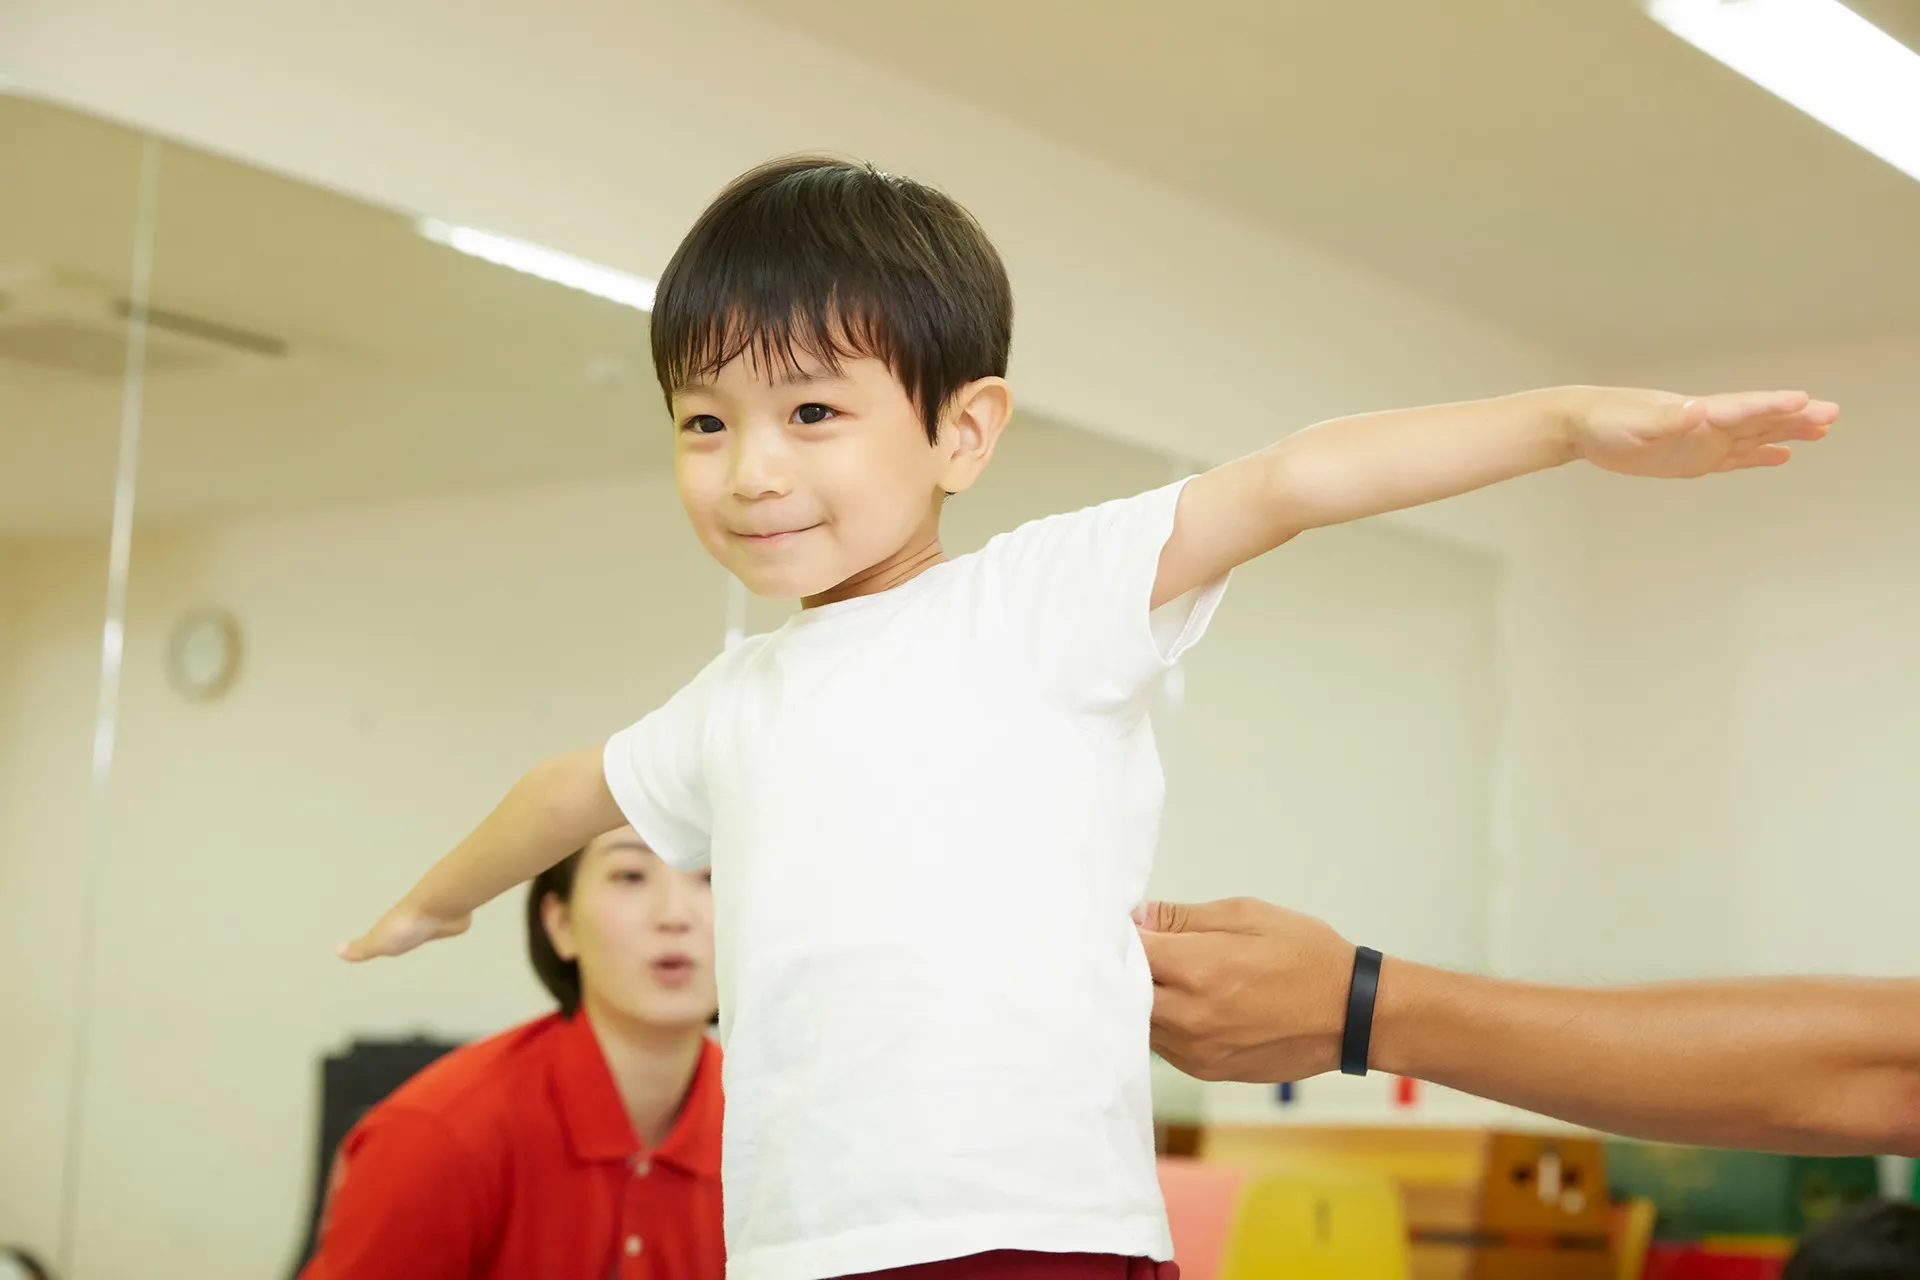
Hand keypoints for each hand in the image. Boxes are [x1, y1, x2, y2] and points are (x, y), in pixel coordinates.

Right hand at [338, 898, 470, 961]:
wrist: (440, 905)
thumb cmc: (407, 924)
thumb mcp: (378, 940)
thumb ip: (361, 948)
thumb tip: (337, 951)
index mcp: (393, 928)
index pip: (385, 938)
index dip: (382, 942)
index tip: (379, 946)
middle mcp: (412, 923)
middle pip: (406, 931)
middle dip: (403, 934)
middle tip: (402, 940)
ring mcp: (432, 920)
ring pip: (427, 926)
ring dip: (426, 928)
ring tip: (424, 932)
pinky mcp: (452, 921)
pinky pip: (447, 923)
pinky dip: (447, 925)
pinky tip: (447, 927)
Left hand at [1135, 897, 1352, 1082]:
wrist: (1352, 1015)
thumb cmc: (1305, 955)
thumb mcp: (1247, 915)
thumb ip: (1183, 918)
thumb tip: (1137, 917)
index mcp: (1198, 969)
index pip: (1129, 952)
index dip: (1121, 934)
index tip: (1126, 924)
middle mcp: (1190, 1016)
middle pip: (1123, 993)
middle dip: (1125, 968)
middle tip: (1140, 948)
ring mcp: (1196, 1050)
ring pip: (1138, 1023)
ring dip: (1141, 998)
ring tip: (1167, 975)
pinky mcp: (1206, 1071)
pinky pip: (1162, 1045)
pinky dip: (1162, 1023)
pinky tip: (1185, 1003)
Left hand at [1571, 386, 1836, 477]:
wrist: (1584, 425)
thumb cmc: (1607, 421)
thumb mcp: (1634, 424)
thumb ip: (1668, 420)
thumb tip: (1697, 411)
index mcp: (1696, 412)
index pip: (1742, 408)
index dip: (1772, 406)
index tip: (1805, 401)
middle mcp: (1707, 423)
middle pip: (1759, 419)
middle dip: (1795, 417)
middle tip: (1832, 413)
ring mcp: (1704, 440)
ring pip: (1755, 436)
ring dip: (1788, 433)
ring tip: (1823, 429)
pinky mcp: (1694, 458)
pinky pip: (1735, 458)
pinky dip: (1760, 456)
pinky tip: (1783, 456)